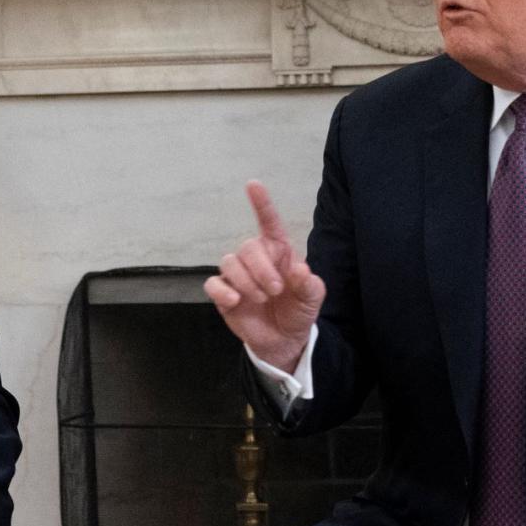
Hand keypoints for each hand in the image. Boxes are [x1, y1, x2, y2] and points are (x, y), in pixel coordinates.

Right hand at [204, 181, 325, 371]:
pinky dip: (223, 291)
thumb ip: (309, 283)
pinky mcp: (223, 294)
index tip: (253, 184)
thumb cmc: (298, 311)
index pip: (268, 222)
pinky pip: (213, 284)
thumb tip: (299, 269)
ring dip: (246, 281)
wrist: (284, 341)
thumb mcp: (312, 298)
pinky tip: (236, 301)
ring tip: (261, 298)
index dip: (261, 203)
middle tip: (276, 290)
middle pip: (247, 247)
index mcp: (278, 251)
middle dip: (261, 268)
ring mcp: (237, 276)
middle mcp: (256, 259)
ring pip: (229, 262)